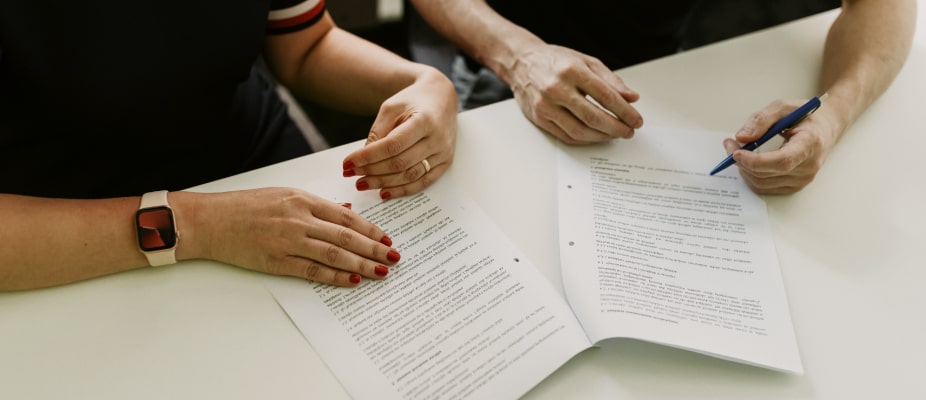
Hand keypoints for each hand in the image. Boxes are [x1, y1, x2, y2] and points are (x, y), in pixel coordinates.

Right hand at [183, 188, 399, 286]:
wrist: (209, 221)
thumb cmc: (244, 206)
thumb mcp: (282, 195)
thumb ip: (315, 205)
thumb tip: (345, 211)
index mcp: (301, 199)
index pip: (346, 216)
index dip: (370, 229)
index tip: (386, 238)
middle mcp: (298, 219)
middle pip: (346, 236)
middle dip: (374, 248)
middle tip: (394, 257)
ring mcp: (288, 241)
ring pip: (334, 253)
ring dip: (362, 264)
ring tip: (381, 271)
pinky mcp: (276, 261)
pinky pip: (313, 270)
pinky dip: (335, 276)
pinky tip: (353, 280)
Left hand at [341, 68, 457, 198]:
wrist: (440, 98)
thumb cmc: (414, 100)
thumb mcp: (391, 107)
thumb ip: (378, 131)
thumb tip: (364, 158)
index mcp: (425, 120)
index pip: (392, 145)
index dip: (368, 157)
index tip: (348, 163)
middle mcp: (437, 139)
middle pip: (400, 163)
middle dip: (372, 171)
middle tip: (352, 174)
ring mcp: (443, 153)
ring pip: (410, 176)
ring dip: (384, 183)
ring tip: (363, 183)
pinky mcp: (445, 162)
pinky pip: (423, 182)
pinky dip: (402, 190)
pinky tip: (384, 192)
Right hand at [506, 45, 642, 143]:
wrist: (521, 63)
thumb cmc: (555, 61)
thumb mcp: (586, 62)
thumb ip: (610, 80)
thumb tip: (632, 98)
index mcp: (572, 71)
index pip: (605, 96)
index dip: (625, 111)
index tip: (636, 120)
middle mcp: (557, 89)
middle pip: (593, 117)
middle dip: (616, 128)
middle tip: (628, 131)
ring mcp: (545, 105)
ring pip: (579, 131)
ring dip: (601, 137)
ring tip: (614, 135)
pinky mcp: (539, 118)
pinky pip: (566, 136)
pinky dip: (585, 140)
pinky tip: (596, 136)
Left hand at [724, 99, 840, 193]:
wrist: (825, 128)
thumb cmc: (805, 117)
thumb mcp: (783, 107)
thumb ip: (761, 119)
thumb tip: (742, 137)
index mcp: (810, 143)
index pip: (782, 161)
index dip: (756, 160)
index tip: (736, 152)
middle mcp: (809, 165)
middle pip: (767, 174)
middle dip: (742, 161)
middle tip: (730, 144)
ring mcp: (803, 179)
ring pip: (762, 183)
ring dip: (744, 169)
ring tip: (737, 151)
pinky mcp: (795, 186)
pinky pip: (765, 188)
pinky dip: (751, 176)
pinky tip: (748, 162)